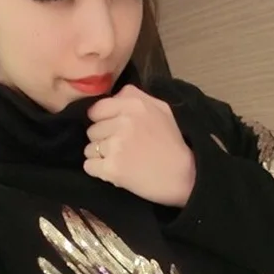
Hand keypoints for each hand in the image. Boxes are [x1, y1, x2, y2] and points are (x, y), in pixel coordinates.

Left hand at [84, 85, 195, 206]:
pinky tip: (115, 171)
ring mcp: (116, 146)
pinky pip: (89, 166)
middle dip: (102, 139)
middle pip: (92, 130)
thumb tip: (113, 95)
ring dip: (100, 156)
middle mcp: (123, 122)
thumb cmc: (173, 143)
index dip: (102, 121)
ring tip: (121, 160)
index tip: (112, 130)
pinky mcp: (112, 168)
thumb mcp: (161, 109)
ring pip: (89, 148)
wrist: (185, 177)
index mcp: (134, 105)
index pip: (96, 109)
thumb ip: (135, 96)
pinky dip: (98, 171)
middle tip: (122, 148)